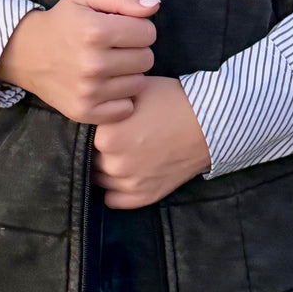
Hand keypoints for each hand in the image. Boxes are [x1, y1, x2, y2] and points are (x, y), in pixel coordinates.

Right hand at [0, 0, 159, 126]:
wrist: (27, 53)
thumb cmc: (63, 21)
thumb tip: (154, 7)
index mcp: (95, 31)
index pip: (149, 32)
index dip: (137, 27)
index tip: (120, 28)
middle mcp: (92, 63)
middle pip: (147, 59)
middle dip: (134, 50)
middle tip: (113, 47)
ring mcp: (89, 91)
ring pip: (139, 83)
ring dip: (128, 74)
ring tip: (108, 65)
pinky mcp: (85, 112)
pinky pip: (126, 108)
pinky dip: (120, 98)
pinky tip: (105, 85)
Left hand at [91, 75, 211, 207]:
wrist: (209, 123)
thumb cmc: (172, 100)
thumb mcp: (135, 91)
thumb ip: (108, 102)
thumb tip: (91, 108)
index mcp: (106, 136)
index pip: (83, 135)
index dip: (93, 127)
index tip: (102, 123)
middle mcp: (114, 163)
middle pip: (89, 158)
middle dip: (98, 148)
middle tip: (115, 137)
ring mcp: (129, 183)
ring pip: (99, 179)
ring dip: (104, 168)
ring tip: (121, 154)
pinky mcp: (144, 196)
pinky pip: (113, 200)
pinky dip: (115, 189)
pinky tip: (124, 174)